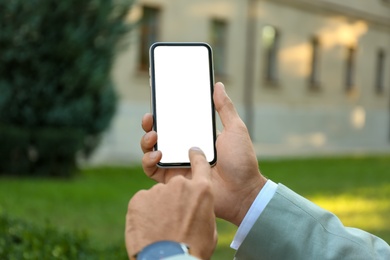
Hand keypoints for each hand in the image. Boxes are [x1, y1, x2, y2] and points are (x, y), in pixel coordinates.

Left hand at [125, 148, 216, 259]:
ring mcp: (157, 190)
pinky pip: (143, 202)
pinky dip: (145, 212)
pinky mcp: (138, 198)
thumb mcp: (210, 228)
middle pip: (176, 185)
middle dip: (175, 198)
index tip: (192, 152)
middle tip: (174, 219)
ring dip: (159, 208)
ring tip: (161, 228)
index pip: (200, 163)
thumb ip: (203, 209)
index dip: (196, 156)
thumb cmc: (193, 249)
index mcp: (201, 190)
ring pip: (158, 195)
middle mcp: (179, 184)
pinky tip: (149, 228)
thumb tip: (197, 206)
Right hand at [140, 82, 266, 225]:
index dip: (164, 112)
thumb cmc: (242, 161)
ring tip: (154, 136)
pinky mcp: (173, 180)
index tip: (158, 101)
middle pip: (159, 135)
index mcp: (197, 136)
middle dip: (149, 125)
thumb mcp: (235, 129)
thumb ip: (225, 108)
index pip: (175, 122)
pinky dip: (148, 161)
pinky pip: (152, 171)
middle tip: (150, 118)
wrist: (243, 191)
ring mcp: (177, 165)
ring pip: (151, 151)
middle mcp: (184, 149)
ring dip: (146, 141)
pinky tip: (157, 154)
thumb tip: (218, 85)